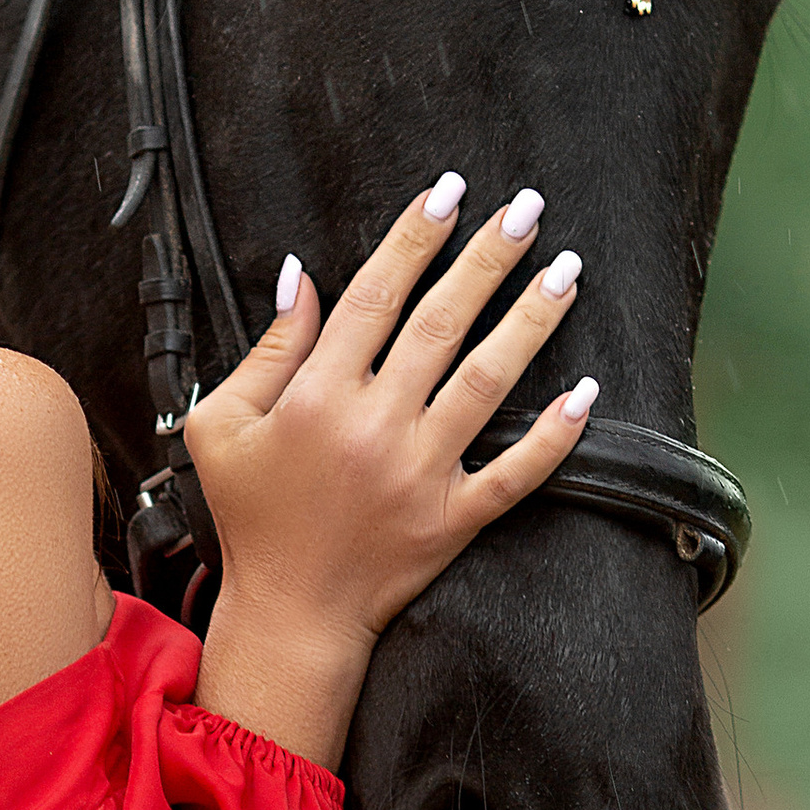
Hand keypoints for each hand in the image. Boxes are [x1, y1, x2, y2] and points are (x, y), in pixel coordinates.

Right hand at [183, 177, 594, 766]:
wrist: (289, 616)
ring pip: (487, 384)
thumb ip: (267, 350)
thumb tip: (303, 277)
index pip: (374, 298)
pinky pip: (516, 474)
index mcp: (317, 399)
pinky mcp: (455, 521)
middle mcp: (374, 428)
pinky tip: (587, 392)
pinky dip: (555, 436)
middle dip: (487, 260)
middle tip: (527, 208)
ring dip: (531, 323)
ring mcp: (421, 476)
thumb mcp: (222, 426)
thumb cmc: (252, 516)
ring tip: (567, 270)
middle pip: (441, 325)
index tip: (449, 194)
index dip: (414, 239)